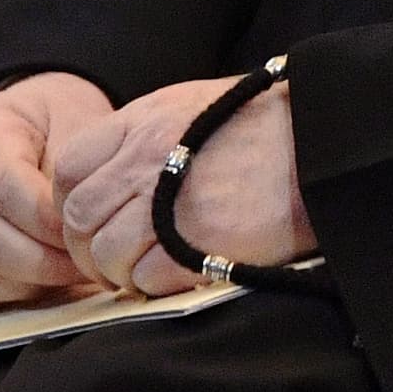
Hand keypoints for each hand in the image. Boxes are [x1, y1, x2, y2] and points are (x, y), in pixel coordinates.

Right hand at [0, 75, 114, 313]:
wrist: (32, 124)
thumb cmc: (57, 121)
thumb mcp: (75, 119)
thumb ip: (72, 169)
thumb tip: (74, 225)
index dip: (44, 222)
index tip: (83, 236)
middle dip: (37, 262)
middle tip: (81, 267)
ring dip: (17, 286)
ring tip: (62, 277)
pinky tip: (30, 288)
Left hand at [51, 74, 316, 299]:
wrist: (324, 146)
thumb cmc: (264, 124)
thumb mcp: (190, 106)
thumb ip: (140, 137)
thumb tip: (106, 175)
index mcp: (141, 122)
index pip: (68, 169)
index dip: (70, 202)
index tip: (93, 218)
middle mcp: (145, 162)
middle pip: (78, 219)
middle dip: (87, 246)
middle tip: (112, 255)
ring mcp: (167, 207)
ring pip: (105, 256)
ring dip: (117, 272)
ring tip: (143, 269)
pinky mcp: (194, 248)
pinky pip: (144, 280)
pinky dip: (150, 285)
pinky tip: (172, 275)